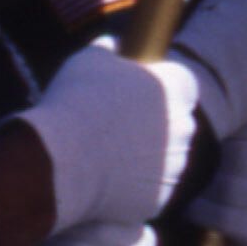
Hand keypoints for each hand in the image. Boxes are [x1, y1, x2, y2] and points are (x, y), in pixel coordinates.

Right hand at [11, 39, 200, 233]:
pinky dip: (136, 186)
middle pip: (178, 123)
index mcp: (178, 88)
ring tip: (108, 154)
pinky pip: (151, 189)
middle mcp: (185, 127)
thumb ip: (108, 49)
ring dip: (147, 156)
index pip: (183, 84)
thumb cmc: (75, 103)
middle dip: (156, 124)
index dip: (161, 88)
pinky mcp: (160, 199)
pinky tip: (107, 179)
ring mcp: (175, 167)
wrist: (61, 162)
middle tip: (119, 125)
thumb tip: (111, 45)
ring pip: (167, 159)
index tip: (138, 93)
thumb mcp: (88, 60)